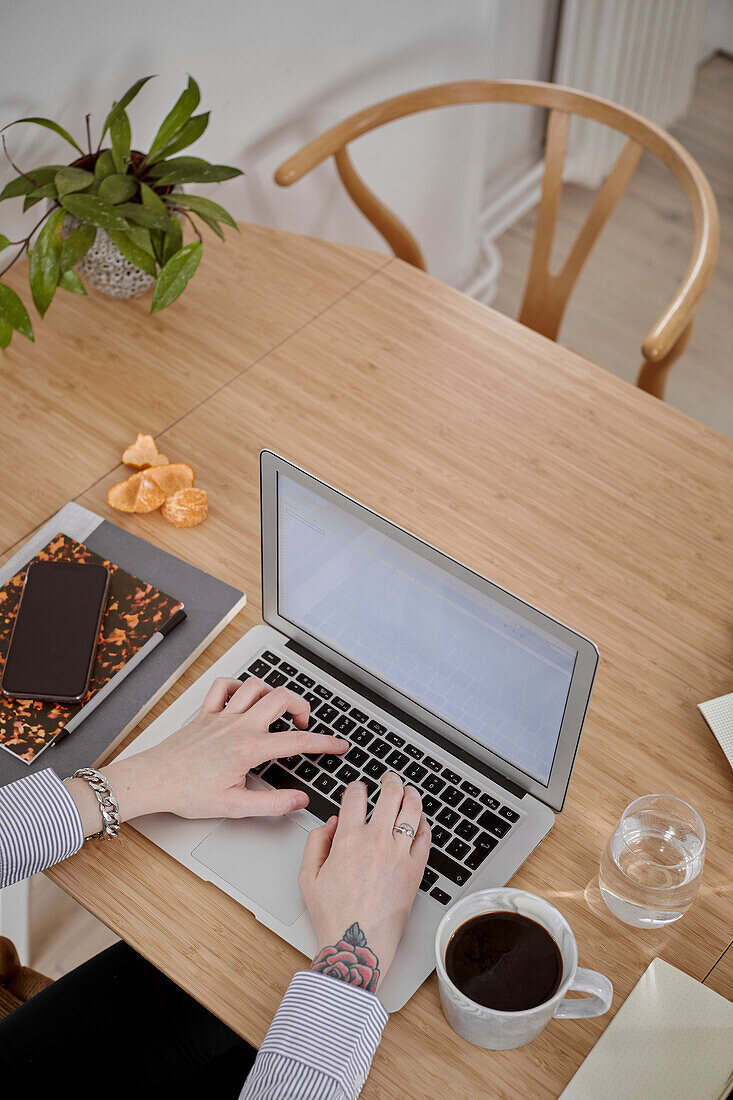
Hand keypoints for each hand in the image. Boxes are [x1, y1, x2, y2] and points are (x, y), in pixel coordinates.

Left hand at [67, 676, 347, 832]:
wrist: (152, 781)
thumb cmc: (187, 794)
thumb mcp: (235, 807)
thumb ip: (272, 805)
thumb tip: (299, 801)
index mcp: (249, 749)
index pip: (296, 741)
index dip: (324, 743)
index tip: (339, 745)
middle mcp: (238, 726)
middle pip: (281, 697)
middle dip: (302, 705)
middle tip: (305, 722)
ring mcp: (221, 716)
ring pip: (255, 685)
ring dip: (272, 692)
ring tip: (278, 708)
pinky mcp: (205, 713)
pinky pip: (224, 686)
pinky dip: (238, 685)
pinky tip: (243, 698)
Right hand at [299, 772, 430, 992]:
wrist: (358, 945)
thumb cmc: (333, 915)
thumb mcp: (307, 876)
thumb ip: (315, 842)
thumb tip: (331, 823)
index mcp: (348, 839)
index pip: (356, 796)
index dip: (356, 786)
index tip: (358, 789)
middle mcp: (376, 841)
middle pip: (389, 794)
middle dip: (389, 781)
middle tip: (388, 779)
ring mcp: (399, 854)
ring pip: (412, 810)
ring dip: (410, 794)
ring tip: (408, 791)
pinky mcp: (415, 869)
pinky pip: (425, 837)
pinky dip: (424, 823)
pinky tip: (420, 820)